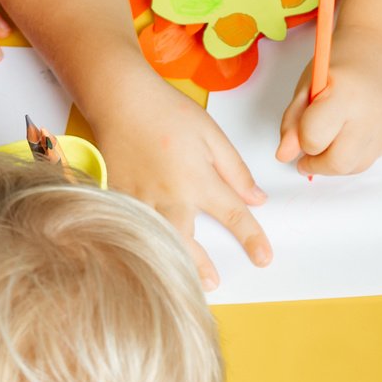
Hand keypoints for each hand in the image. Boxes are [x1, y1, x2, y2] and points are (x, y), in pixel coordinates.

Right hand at [91, 76, 270, 287]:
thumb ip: (235, 171)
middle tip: (215, 282)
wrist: (119, 99)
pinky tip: (146, 256)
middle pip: (190, 241)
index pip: (233, 217)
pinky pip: (132, 229)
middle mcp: (169, 196)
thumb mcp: (212, 135)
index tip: (264, 258)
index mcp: (198, 180)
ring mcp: (140, 200)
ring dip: (173, 262)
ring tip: (184, 279)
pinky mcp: (118, 199)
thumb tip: (256, 199)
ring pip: (159, 242)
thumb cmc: (166, 111)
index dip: (252, 239)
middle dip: (203, 266)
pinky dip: (142, 245)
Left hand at [276, 35, 381, 174]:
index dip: (302, 139)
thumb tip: (284, 155)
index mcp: (344, 95)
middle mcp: (370, 115)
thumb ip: (293, 120)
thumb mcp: (309, 83)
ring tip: (331, 138)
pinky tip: (351, 131)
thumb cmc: (342, 61)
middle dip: (317, 164)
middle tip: (310, 152)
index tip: (301, 132)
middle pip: (338, 163)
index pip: (314, 138)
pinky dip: (353, 154)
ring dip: (336, 162)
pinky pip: (369, 159)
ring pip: (354, 168)